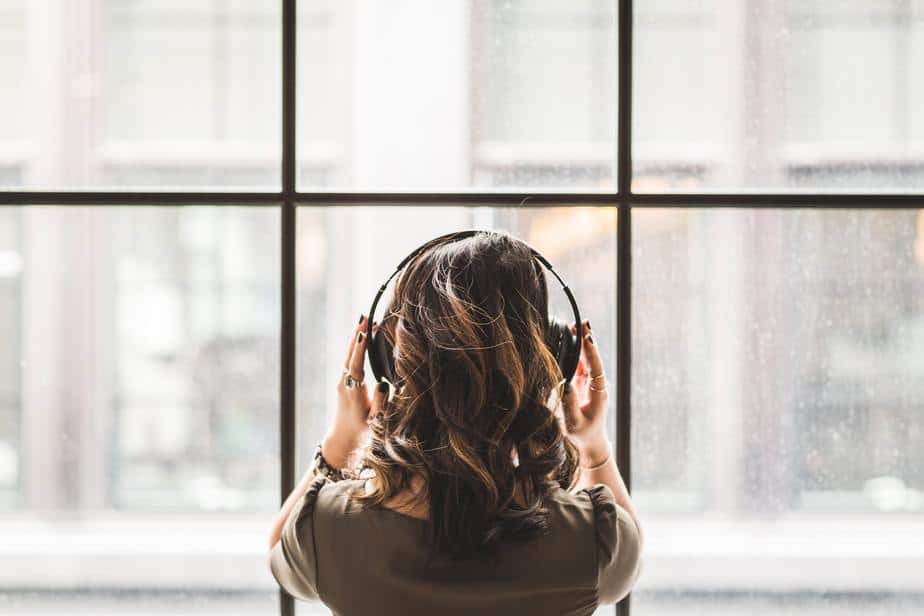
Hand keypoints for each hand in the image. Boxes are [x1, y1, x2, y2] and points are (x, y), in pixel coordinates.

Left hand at [323, 314, 389, 468]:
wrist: (344, 438)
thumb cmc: (362, 430)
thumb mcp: (375, 421)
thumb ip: (380, 403)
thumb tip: (382, 384)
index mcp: (353, 392)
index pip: (356, 366)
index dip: (359, 349)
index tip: (364, 332)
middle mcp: (344, 384)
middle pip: (349, 355)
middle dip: (357, 334)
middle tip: (365, 316)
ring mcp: (342, 381)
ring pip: (348, 355)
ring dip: (356, 337)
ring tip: (364, 320)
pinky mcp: (343, 381)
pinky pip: (349, 359)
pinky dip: (355, 346)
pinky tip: (361, 336)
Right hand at [557, 319, 610, 464]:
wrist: (591, 442)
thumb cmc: (582, 435)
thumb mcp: (574, 422)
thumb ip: (569, 404)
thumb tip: (564, 383)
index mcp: (599, 393)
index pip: (596, 368)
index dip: (591, 352)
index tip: (587, 338)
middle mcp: (598, 384)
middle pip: (593, 358)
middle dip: (588, 340)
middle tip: (582, 322)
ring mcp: (592, 383)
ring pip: (588, 359)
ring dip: (582, 343)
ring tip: (575, 326)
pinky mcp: (584, 383)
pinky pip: (581, 364)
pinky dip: (576, 351)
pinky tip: (571, 339)